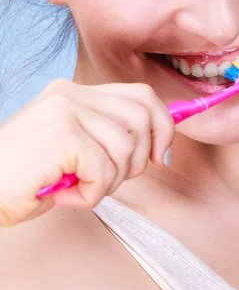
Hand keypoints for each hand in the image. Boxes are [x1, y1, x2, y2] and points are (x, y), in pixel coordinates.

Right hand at [0, 79, 173, 226]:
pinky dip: (92, 194)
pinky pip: (104, 170)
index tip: (159, 155)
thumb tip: (157, 148)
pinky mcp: (61, 134)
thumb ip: (108, 140)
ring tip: (80, 190)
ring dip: (110, 182)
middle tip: (109, 181)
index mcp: (76, 93)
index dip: (162, 125)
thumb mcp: (74, 151)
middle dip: (138, 159)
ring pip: (125, 147)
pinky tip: (66, 196)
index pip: (141, 95)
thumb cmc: (25, 178)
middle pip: (142, 116)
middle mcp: (72, 94)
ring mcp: (65, 110)